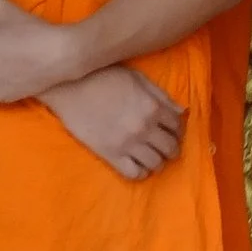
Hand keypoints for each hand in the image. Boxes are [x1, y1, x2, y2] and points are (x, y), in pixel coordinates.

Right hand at [42, 66, 185, 180]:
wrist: (69, 86)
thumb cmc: (104, 77)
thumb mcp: (139, 79)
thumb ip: (162, 97)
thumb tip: (181, 112)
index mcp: (154, 107)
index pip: (178, 127)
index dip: (178, 130)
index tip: (172, 132)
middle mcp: (145, 128)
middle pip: (171, 148)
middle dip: (172, 148)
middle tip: (165, 147)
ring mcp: (128, 143)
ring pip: (156, 164)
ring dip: (158, 161)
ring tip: (151, 157)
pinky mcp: (110, 154)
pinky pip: (134, 173)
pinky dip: (140, 172)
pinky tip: (137, 164)